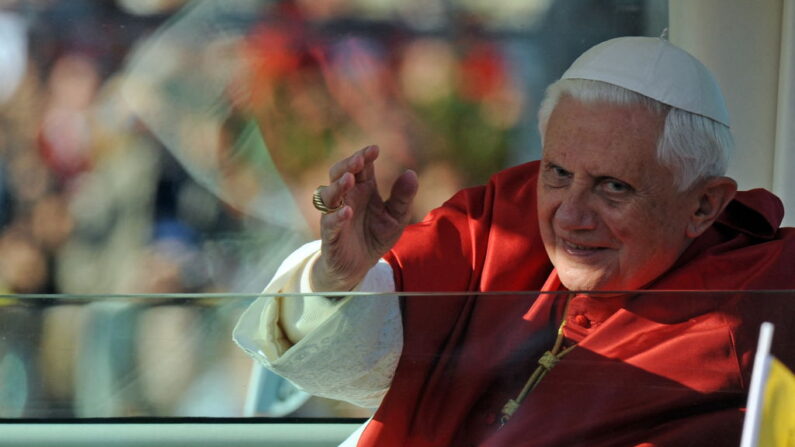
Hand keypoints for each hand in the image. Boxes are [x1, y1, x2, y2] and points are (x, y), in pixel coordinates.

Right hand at [312, 145, 417, 290]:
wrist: (359, 267)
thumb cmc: (376, 236)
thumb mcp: (396, 217)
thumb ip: (403, 197)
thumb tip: (411, 173)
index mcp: (363, 189)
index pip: (361, 166)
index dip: (364, 156)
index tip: (374, 150)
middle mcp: (346, 198)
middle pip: (338, 173)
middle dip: (347, 165)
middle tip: (359, 160)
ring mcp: (334, 215)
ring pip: (328, 195)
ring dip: (337, 186)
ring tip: (349, 179)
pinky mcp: (330, 235)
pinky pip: (330, 223)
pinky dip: (337, 216)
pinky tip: (347, 211)